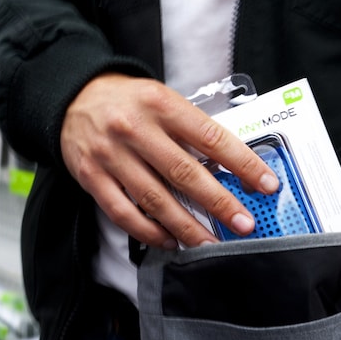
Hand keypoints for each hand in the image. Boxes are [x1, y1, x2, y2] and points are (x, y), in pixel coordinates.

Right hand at [60, 73, 278, 248]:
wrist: (74, 97)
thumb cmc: (128, 101)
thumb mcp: (162, 99)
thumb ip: (191, 128)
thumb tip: (230, 167)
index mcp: (160, 104)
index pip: (211, 137)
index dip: (243, 163)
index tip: (266, 184)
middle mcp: (134, 128)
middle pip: (184, 172)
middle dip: (219, 202)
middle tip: (244, 223)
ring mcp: (111, 154)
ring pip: (155, 199)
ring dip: (187, 226)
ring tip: (210, 243)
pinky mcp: (92, 176)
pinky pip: (124, 212)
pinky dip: (149, 231)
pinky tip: (169, 240)